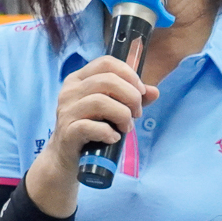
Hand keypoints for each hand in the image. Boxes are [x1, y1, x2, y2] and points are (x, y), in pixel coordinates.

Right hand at [28, 52, 160, 216]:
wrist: (67, 158)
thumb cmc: (92, 129)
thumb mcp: (112, 110)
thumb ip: (131, 98)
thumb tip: (154, 91)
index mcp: (79, 79)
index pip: (106, 63)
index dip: (129, 74)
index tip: (141, 92)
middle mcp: (70, 91)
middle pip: (107, 80)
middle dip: (131, 96)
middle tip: (136, 113)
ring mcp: (67, 111)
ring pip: (101, 101)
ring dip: (122, 115)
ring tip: (126, 127)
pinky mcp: (67, 132)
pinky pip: (91, 127)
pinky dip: (108, 133)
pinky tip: (113, 138)